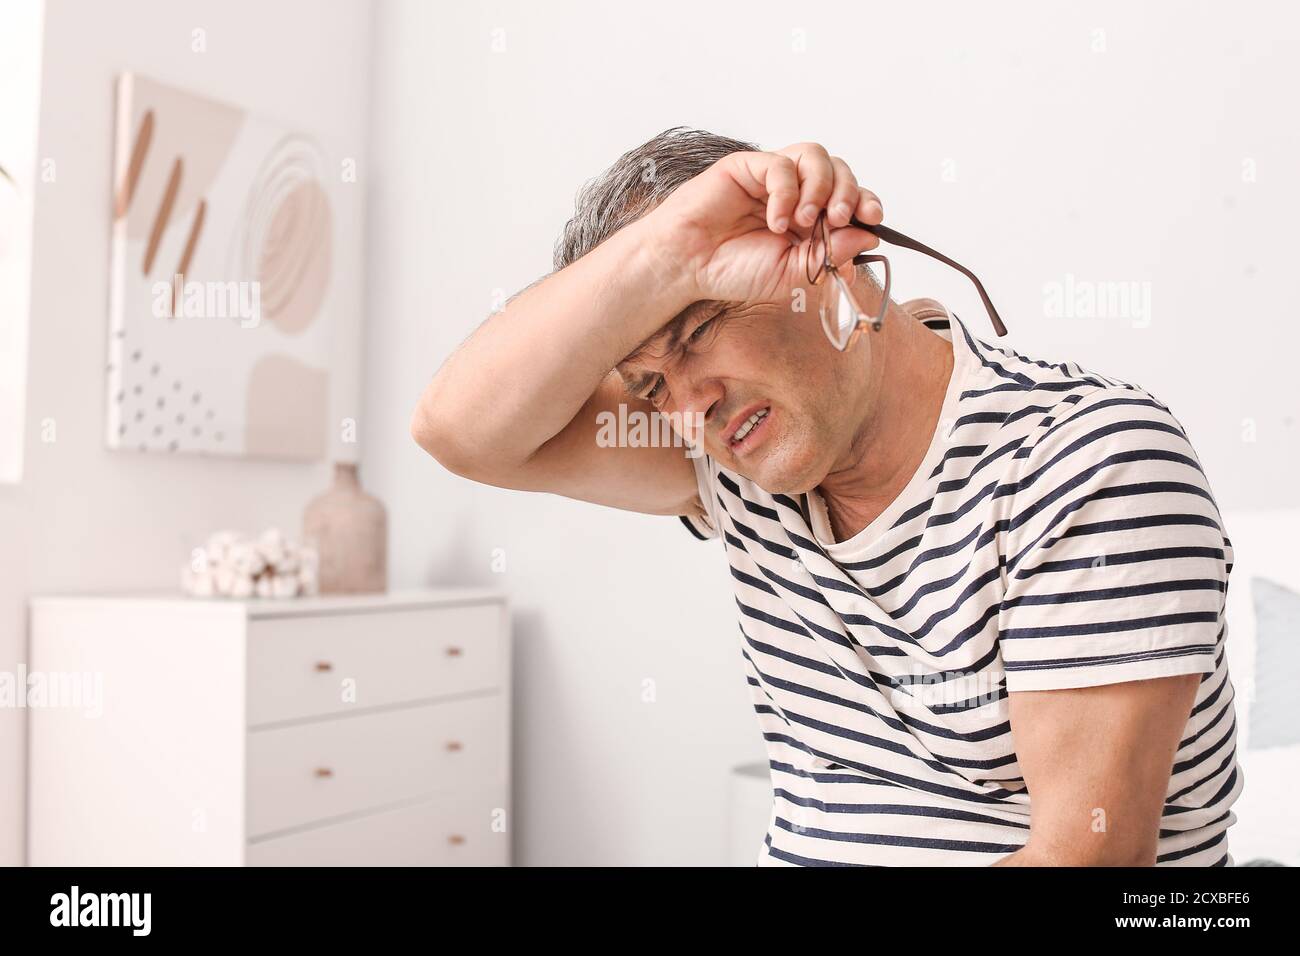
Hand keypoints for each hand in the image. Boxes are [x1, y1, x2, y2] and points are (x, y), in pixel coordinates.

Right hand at [647, 141, 884, 303]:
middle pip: (841, 172)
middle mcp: (796, 193)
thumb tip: (869, 236)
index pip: (851, 198)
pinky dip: (786, 192)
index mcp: (810, 219)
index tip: (871, 219)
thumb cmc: (733, 270)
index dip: (867, 203)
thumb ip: (829, 256)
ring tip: (805, 220)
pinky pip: (782, 165)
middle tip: (840, 218)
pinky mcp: (749, 166)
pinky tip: (775, 221)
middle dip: (850, 192)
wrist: (688, 265)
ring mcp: (773, 177)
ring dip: (821, 187)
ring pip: (816, 156)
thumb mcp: (792, 274)